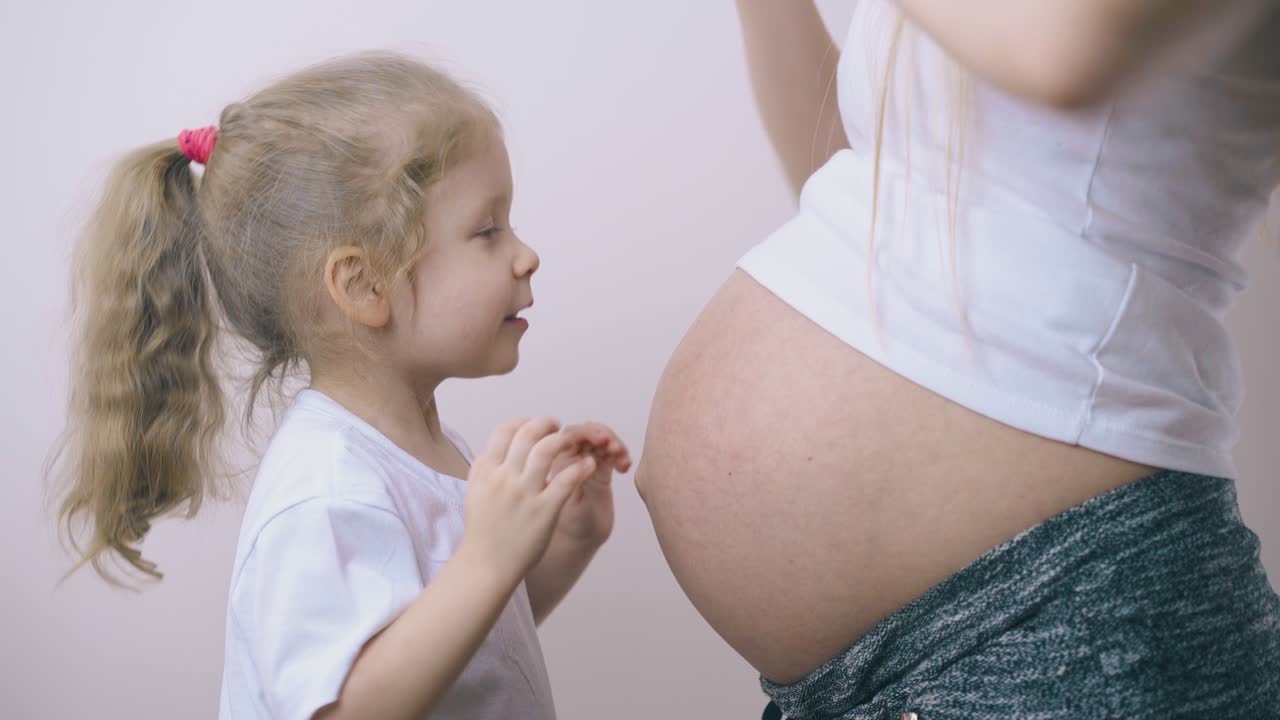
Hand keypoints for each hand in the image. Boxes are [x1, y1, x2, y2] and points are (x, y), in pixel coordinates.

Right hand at [459, 417, 599, 585]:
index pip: (505, 430)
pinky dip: (580, 467)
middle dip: (546, 424)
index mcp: (486, 471)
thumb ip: (482, 467)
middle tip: (557, 427)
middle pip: (528, 434)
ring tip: (575, 443)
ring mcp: (524, 494)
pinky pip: (566, 480)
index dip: (523, 422)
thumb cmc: (483, 531)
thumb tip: (493, 446)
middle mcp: (504, 478)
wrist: (486, 566)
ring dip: (564, 440)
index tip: (535, 427)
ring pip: (547, 450)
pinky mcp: (544, 511)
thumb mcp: (474, 492)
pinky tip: (588, 465)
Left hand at [547, 423, 631, 545]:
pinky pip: (612, 453)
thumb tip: (587, 459)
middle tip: (611, 445)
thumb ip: (569, 480)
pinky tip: (625, 466)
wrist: (575, 541)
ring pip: (601, 440)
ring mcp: (586, 462)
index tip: (598, 439)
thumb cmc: (561, 523)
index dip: (584, 432)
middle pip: (586, 432)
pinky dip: (621, 454)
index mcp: (554, 460)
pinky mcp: (601, 470)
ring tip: (620, 455)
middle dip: (600, 434)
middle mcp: (569, 458)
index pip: (568, 434)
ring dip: (613, 442)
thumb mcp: (561, 501)